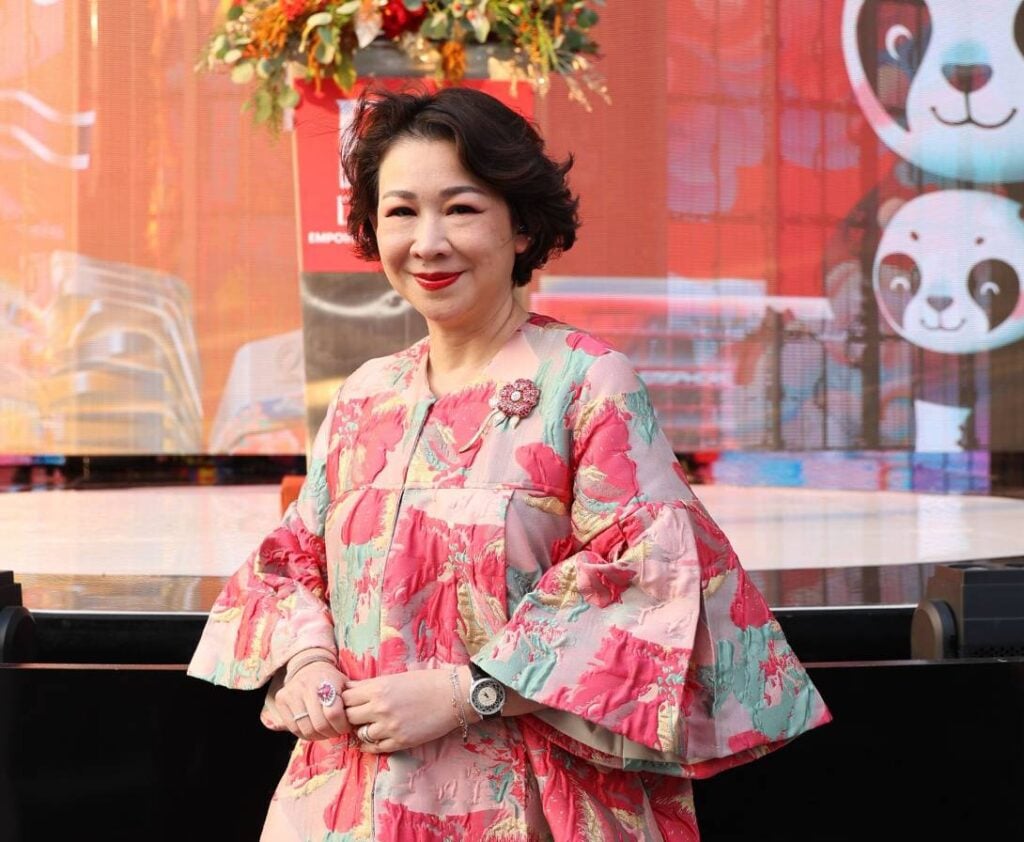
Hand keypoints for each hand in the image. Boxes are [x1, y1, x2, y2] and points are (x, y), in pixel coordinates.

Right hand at [275, 660, 350, 740]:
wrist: (309, 667)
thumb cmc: (331, 680)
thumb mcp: (344, 684)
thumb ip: (351, 701)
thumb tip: (359, 723)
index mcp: (326, 680)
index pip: (334, 713)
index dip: (342, 725)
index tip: (346, 727)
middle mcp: (306, 686)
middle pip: (320, 724)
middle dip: (332, 733)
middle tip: (337, 732)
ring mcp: (291, 694)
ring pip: (306, 730)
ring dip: (319, 736)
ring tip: (326, 732)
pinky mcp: (281, 701)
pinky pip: (294, 729)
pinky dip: (306, 735)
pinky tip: (314, 730)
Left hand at [342, 669, 459, 753]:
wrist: (453, 695)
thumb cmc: (425, 682)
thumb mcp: (395, 678)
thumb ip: (371, 686)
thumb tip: (348, 690)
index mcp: (378, 688)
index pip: (344, 698)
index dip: (343, 700)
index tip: (347, 702)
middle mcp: (380, 708)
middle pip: (347, 717)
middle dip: (348, 716)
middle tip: (355, 715)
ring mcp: (389, 727)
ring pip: (359, 734)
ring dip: (360, 730)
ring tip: (367, 726)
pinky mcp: (400, 742)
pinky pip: (373, 748)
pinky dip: (370, 744)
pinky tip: (375, 737)